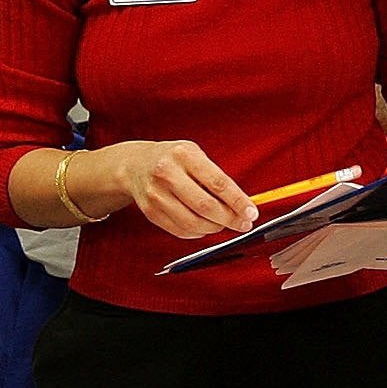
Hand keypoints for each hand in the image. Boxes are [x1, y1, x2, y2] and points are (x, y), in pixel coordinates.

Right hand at [96, 139, 253, 239]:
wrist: (135, 165)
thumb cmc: (172, 159)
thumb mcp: (195, 155)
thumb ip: (216, 178)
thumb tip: (242, 204)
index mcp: (184, 155)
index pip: (218, 183)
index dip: (238, 201)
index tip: (252, 212)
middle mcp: (167, 173)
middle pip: (206, 206)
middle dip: (230, 219)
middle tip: (243, 224)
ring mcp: (156, 195)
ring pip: (194, 223)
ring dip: (215, 228)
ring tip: (224, 224)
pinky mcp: (150, 212)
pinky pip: (181, 231)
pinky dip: (199, 232)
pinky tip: (206, 225)